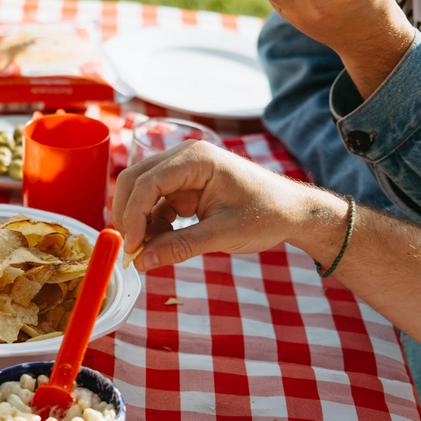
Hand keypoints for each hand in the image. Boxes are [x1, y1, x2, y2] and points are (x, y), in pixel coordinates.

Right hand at [111, 141, 341, 270]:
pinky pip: (155, 205)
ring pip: (141, 193)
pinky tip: (159, 244)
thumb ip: (179, 247)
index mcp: (195, 158)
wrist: (293, 213)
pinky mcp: (183, 189)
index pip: (148, 181)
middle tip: (128, 248)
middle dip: (128, 215)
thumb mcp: (222, 234)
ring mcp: (182, 173)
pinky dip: (151, 225)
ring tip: (146, 250)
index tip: (130, 246)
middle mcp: (183, 159)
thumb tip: (141, 262)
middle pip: (135, 180)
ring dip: (138, 222)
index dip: (133, 214)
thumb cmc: (267, 214)